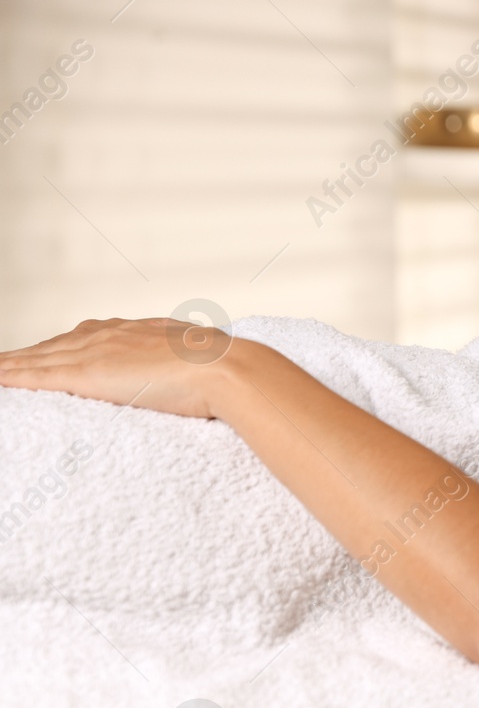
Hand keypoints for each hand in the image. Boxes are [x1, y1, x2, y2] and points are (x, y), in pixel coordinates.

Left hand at [0, 317, 245, 418]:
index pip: (88, 339)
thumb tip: (201, 375)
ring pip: (37, 359)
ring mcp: (96, 352)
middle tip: (4, 364)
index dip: (64, 349)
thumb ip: (188, 363)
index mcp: (137, 331)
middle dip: (27, 356)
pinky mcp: (86, 374)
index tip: (47, 354)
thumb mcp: (203, 359)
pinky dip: (10, 376)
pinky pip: (35, 376)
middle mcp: (110, 334)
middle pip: (55, 346)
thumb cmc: (227, 368)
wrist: (227, 367)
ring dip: (10, 366)